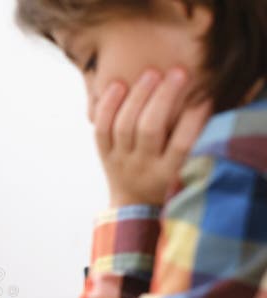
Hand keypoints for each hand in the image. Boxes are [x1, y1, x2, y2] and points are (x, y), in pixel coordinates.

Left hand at [95, 68, 211, 206]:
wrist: (134, 206)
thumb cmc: (170, 179)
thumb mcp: (188, 169)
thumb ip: (199, 141)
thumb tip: (215, 100)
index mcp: (169, 173)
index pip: (182, 145)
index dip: (194, 119)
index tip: (205, 97)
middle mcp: (143, 167)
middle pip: (150, 129)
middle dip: (164, 97)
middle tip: (178, 72)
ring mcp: (121, 161)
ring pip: (124, 125)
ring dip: (138, 96)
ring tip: (153, 73)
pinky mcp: (104, 154)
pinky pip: (101, 128)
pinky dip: (107, 106)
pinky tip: (118, 85)